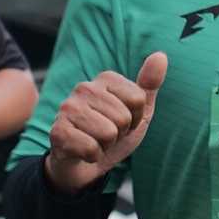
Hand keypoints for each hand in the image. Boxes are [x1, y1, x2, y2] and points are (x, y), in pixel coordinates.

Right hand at [44, 53, 168, 191]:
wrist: (84, 164)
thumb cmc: (112, 134)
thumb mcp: (138, 111)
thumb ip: (149, 84)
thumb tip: (160, 55)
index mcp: (105, 79)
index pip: (138, 99)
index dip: (135, 118)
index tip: (123, 123)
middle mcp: (84, 88)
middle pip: (123, 117)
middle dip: (120, 134)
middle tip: (106, 135)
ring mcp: (68, 108)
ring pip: (108, 133)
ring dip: (106, 146)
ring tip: (95, 141)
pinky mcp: (58, 131)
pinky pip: (91, 148)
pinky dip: (92, 156)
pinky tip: (83, 152)